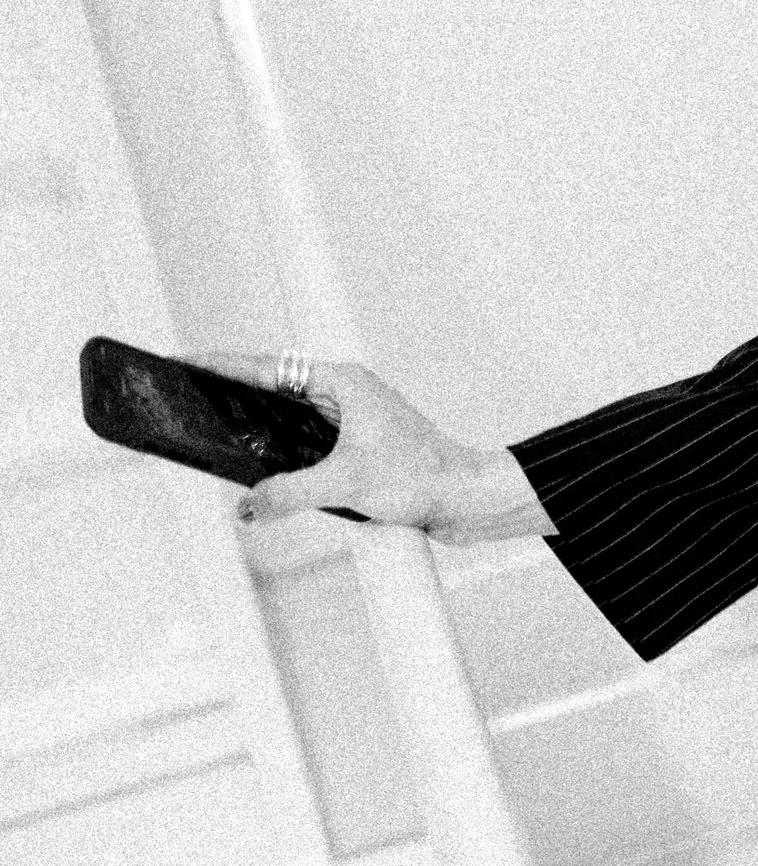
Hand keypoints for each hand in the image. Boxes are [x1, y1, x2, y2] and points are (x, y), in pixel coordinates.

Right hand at [198, 353, 546, 540]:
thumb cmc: (423, 477)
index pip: (267, 368)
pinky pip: (300, 444)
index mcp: (341, 383)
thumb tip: (247, 505)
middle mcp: (343, 395)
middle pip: (270, 389)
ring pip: (284, 419)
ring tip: (206, 432)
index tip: (183, 361)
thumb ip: (289, 492)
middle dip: (227, 395)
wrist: (466, 498)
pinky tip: (253, 469)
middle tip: (182, 399)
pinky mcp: (352, 449)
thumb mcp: (346, 483)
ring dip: (251, 427)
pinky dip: (274, 453)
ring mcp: (348, 421)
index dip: (221, 366)